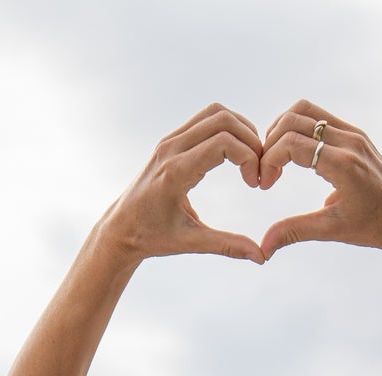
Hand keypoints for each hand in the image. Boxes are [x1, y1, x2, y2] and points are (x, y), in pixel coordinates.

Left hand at [99, 103, 266, 263]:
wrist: (120, 228)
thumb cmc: (151, 237)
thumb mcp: (190, 243)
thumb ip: (227, 246)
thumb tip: (261, 256)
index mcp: (175, 172)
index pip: (222, 143)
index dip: (249, 158)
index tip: (255, 184)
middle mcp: (171, 149)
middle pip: (222, 120)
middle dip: (250, 140)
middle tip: (259, 169)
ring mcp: (169, 141)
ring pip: (215, 113)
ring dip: (241, 130)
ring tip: (251, 159)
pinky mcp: (171, 140)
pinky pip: (205, 120)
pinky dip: (227, 129)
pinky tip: (236, 155)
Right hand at [254, 101, 381, 259]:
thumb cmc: (374, 227)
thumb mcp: (332, 230)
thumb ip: (295, 231)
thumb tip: (263, 248)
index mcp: (344, 164)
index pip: (291, 143)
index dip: (269, 159)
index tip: (265, 183)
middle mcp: (350, 142)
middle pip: (293, 120)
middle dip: (270, 143)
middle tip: (267, 172)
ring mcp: (354, 134)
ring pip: (305, 110)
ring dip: (282, 130)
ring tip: (276, 159)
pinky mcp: (356, 134)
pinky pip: (319, 117)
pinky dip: (299, 128)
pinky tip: (294, 155)